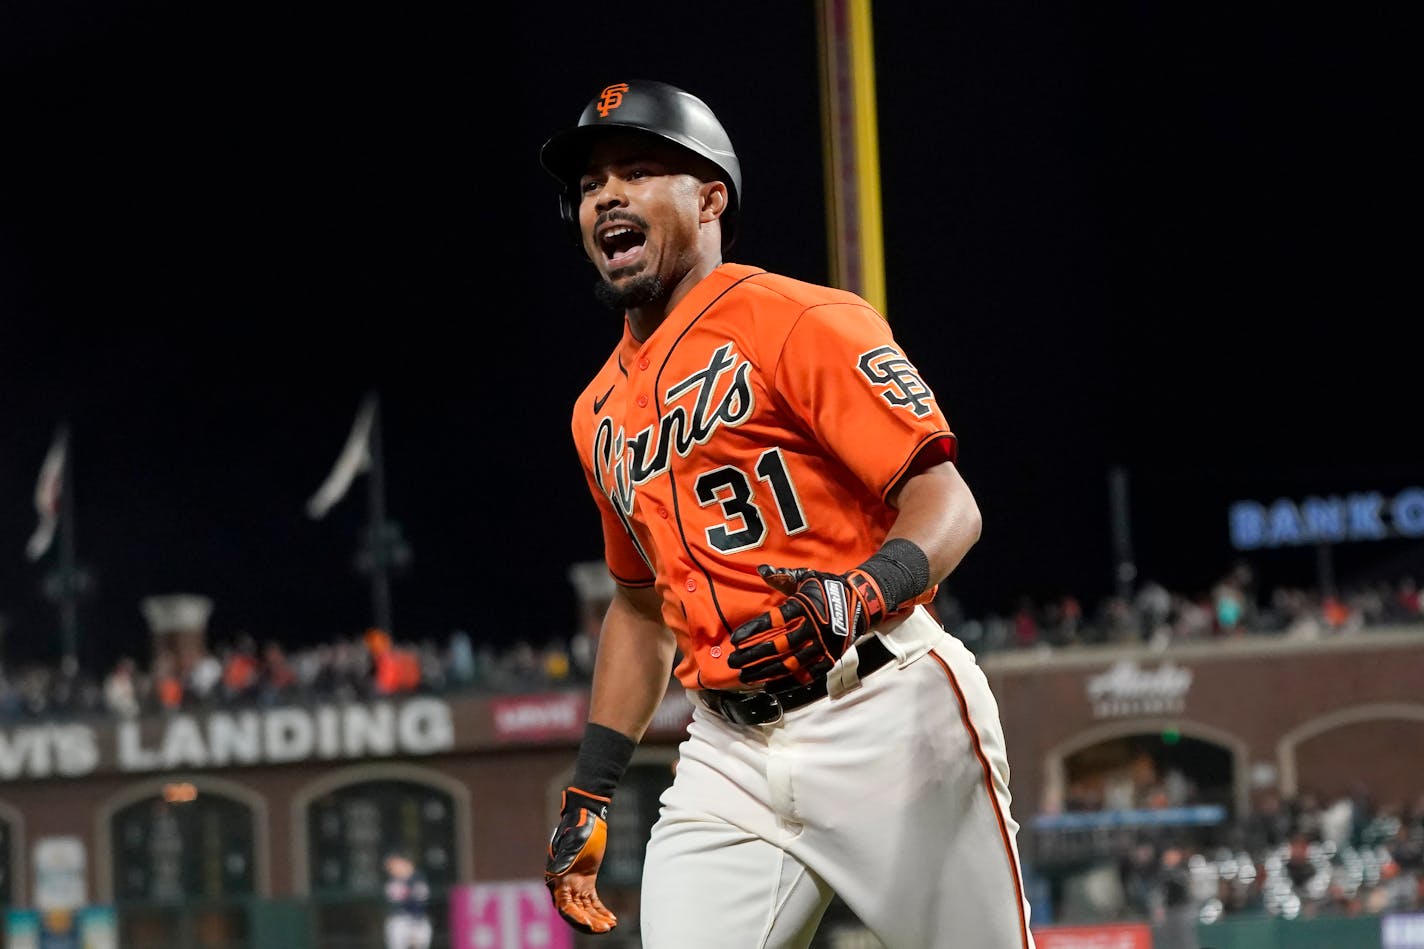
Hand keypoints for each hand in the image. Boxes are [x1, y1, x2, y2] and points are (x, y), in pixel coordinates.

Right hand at [545, 787, 616, 933]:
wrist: (587, 815)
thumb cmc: (579, 827)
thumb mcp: (574, 843)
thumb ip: (565, 859)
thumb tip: (554, 876)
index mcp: (557, 878)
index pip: (564, 906)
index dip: (576, 918)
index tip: (590, 925)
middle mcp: (563, 884)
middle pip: (575, 912)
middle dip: (589, 923)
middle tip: (606, 929)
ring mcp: (574, 884)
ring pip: (584, 909)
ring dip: (596, 919)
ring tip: (611, 925)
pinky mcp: (585, 881)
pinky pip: (591, 902)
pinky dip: (600, 911)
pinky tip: (612, 918)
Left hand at [727, 564, 888, 687]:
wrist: (863, 601)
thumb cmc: (829, 588)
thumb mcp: (807, 577)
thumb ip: (783, 576)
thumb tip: (761, 569)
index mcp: (806, 606)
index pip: (775, 620)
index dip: (754, 630)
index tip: (735, 639)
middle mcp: (815, 628)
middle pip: (779, 646)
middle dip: (754, 655)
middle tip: (733, 661)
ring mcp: (823, 646)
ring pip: (791, 663)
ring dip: (766, 671)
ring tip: (746, 676)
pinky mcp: (830, 659)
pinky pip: (806, 675)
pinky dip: (787, 682)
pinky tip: (769, 686)